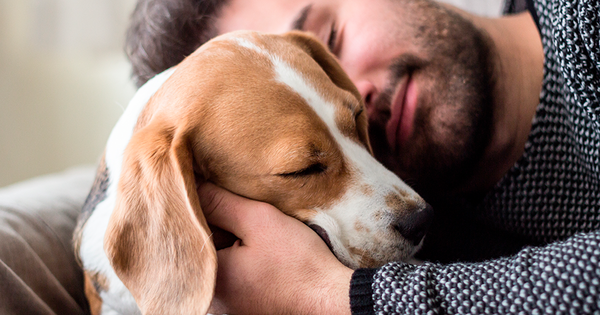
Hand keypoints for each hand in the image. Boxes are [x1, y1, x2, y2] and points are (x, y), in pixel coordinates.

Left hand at [198, 183, 352, 314]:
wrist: (331, 300)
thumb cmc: (299, 266)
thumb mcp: (259, 221)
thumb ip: (220, 202)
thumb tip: (189, 184)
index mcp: (206, 279)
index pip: (187, 231)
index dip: (200, 204)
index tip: (216, 191)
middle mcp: (209, 298)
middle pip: (201, 246)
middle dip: (214, 223)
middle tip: (236, 206)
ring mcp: (226, 305)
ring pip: (217, 258)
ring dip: (228, 240)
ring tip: (249, 226)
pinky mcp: (242, 306)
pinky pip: (230, 273)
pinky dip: (239, 256)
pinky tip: (258, 247)